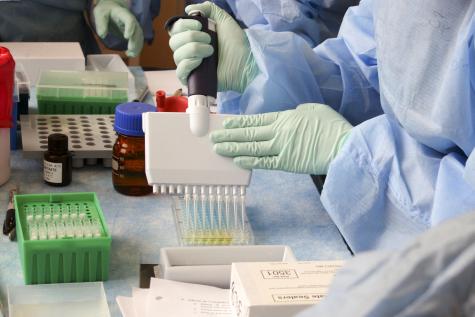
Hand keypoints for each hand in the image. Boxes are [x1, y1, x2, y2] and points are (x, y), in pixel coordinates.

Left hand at [94, 0, 143, 56]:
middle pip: (137, 30)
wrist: (112, 8)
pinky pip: (138, 41)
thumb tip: (102, 35)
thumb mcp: (100, 13)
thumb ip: (101, 23)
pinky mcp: (134, 33)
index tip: (126, 37)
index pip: (129, 20)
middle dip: (135, 41)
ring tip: (130, 54)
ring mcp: (134, 27)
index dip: (130, 28)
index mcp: (123, 14)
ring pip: (140, 37)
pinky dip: (136, 49)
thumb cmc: (106, 11)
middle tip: (130, 49)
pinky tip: (130, 54)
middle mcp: (132, 20)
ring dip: (137, 47)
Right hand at [168, 1, 258, 91]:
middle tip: (209, 40)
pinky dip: (188, 63)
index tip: (200, 25)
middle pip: (173, 42)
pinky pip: (180, 71)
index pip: (175, 29)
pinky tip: (201, 62)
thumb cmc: (236, 43)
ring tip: (211, 52)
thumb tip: (188, 9)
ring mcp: (190, 66)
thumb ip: (208, 8)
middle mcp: (188, 51)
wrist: (244, 63)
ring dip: (194, 49)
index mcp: (192, 37)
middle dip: (191, 37)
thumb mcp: (223, 19)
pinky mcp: (192, 80)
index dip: (183, 25)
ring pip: (177, 55)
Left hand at [210, 104, 352, 174]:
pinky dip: (249, 161)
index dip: (240, 122)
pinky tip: (236, 160)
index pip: (257, 120)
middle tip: (213, 137)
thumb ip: (299, 112)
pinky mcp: (286, 163)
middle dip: (229, 135)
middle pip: (249, 133)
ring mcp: (281, 148)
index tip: (226, 123)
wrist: (344, 145)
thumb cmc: (333, 127)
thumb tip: (291, 115)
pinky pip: (263, 162)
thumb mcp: (315, 110)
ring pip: (252, 147)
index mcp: (285, 117)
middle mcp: (279, 132)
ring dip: (233, 148)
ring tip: (218, 148)